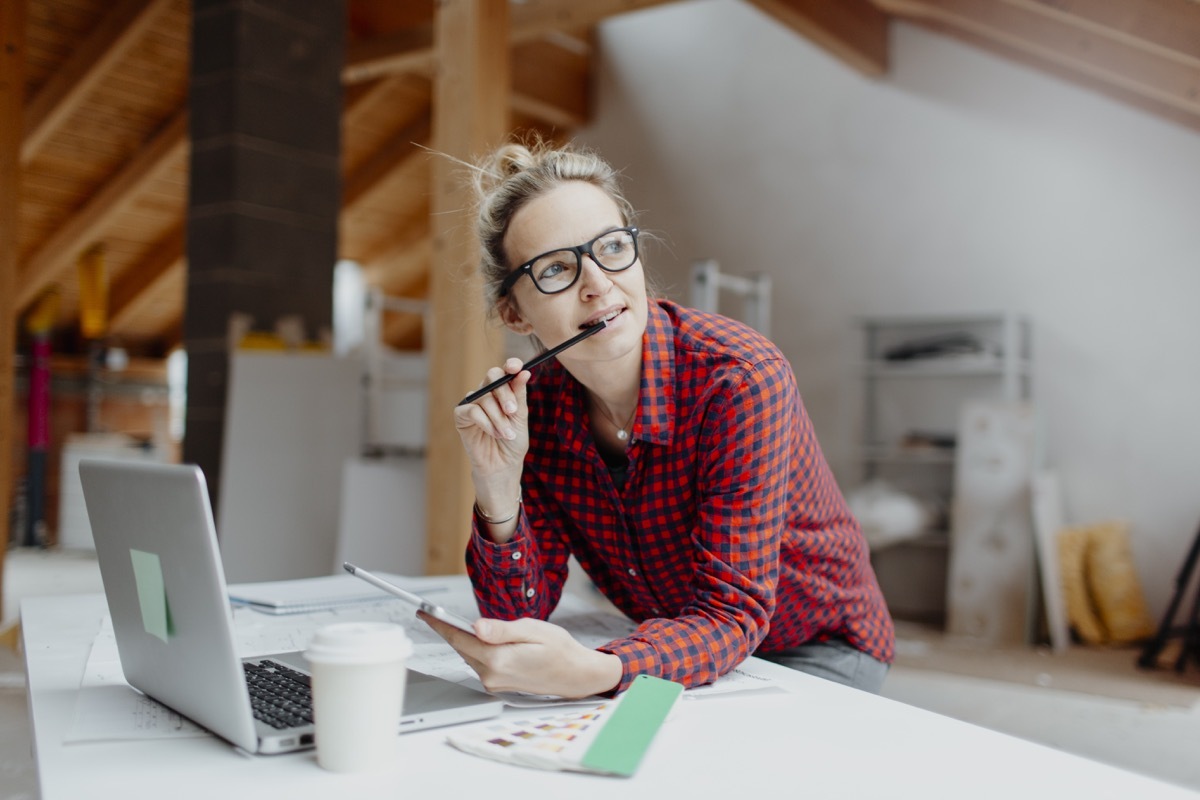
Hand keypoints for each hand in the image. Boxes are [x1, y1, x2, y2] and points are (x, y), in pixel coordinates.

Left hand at [419, 612, 622, 698]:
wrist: (576, 675)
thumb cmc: (559, 649)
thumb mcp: (533, 630)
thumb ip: (502, 630)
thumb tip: (476, 626)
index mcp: (498, 660)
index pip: (460, 639)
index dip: (439, 624)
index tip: (423, 613)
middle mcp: (492, 675)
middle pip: (461, 647)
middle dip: (447, 630)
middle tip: (432, 613)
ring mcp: (494, 682)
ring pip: (469, 655)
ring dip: (462, 639)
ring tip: (451, 623)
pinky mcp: (497, 684)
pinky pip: (478, 662)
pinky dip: (475, 649)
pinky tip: (477, 638)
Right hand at [454, 359, 530, 481]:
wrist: (502, 466)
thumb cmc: (513, 442)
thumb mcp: (520, 418)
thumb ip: (519, 395)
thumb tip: (524, 372)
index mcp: (504, 390)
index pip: (505, 370)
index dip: (511, 365)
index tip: (516, 367)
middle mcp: (487, 393)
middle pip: (493, 377)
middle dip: (505, 394)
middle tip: (512, 411)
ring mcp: (473, 402)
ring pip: (484, 397)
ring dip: (498, 417)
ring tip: (507, 434)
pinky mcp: (461, 416)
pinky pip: (472, 410)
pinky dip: (485, 422)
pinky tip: (494, 434)